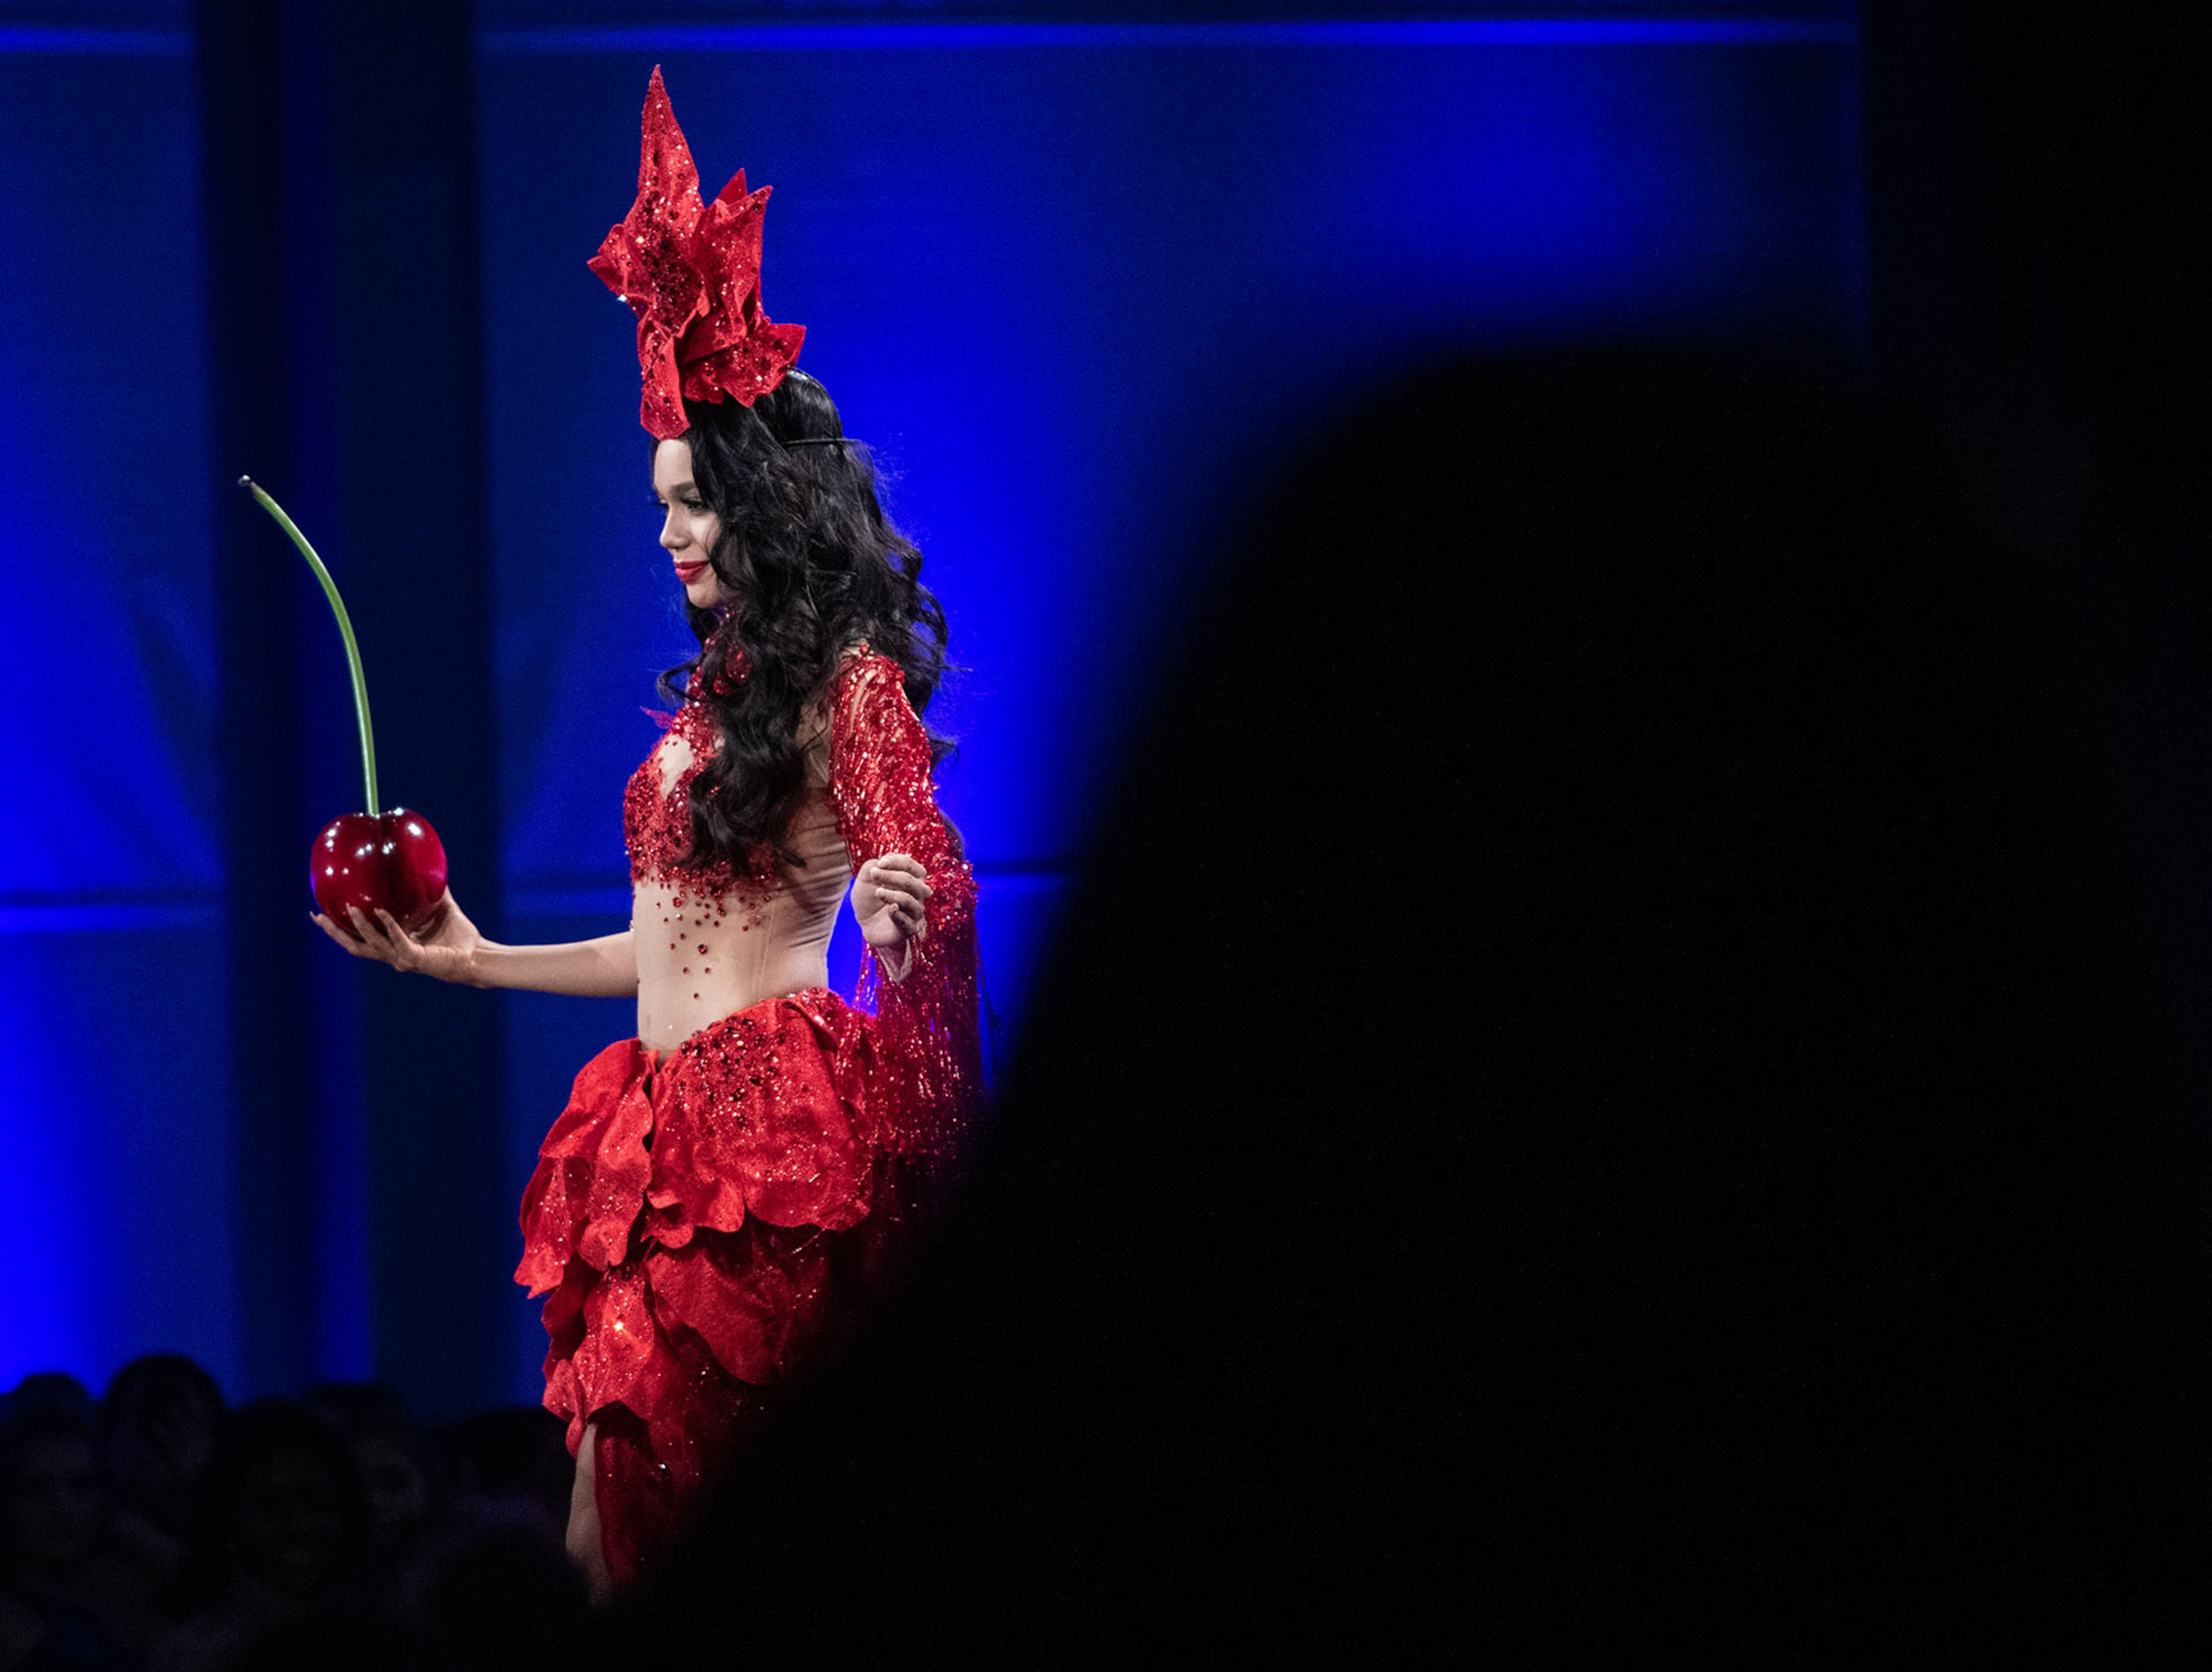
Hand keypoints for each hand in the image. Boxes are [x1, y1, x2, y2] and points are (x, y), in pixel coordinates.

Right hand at [313, 889, 485, 984]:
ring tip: (349, 907)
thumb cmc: (461, 936)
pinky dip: (388, 925)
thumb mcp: (443, 909)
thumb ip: (433, 891)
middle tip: (317, 916)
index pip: (360, 940)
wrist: (479, 954)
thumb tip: (430, 865)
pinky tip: (380, 912)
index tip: (320, 915)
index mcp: (395, 945)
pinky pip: (397, 940)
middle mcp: (394, 955)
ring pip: (371, 945)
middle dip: (335, 933)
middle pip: (355, 947)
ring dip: (359, 926)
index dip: (340, 930)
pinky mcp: (415, 960)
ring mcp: (403, 959)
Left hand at [852, 853, 930, 956]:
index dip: (899, 862)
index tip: (881, 862)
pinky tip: (890, 909)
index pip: (914, 868)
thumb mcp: (865, 879)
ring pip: (910, 902)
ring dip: (893, 894)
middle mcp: (918, 896)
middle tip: (874, 874)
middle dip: (892, 876)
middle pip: (913, 882)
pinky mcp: (908, 930)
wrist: (864, 923)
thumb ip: (873, 866)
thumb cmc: (869, 898)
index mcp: (913, 880)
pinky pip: (908, 923)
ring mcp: (914, 914)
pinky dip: (898, 914)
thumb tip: (884, 862)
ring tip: (877, 892)